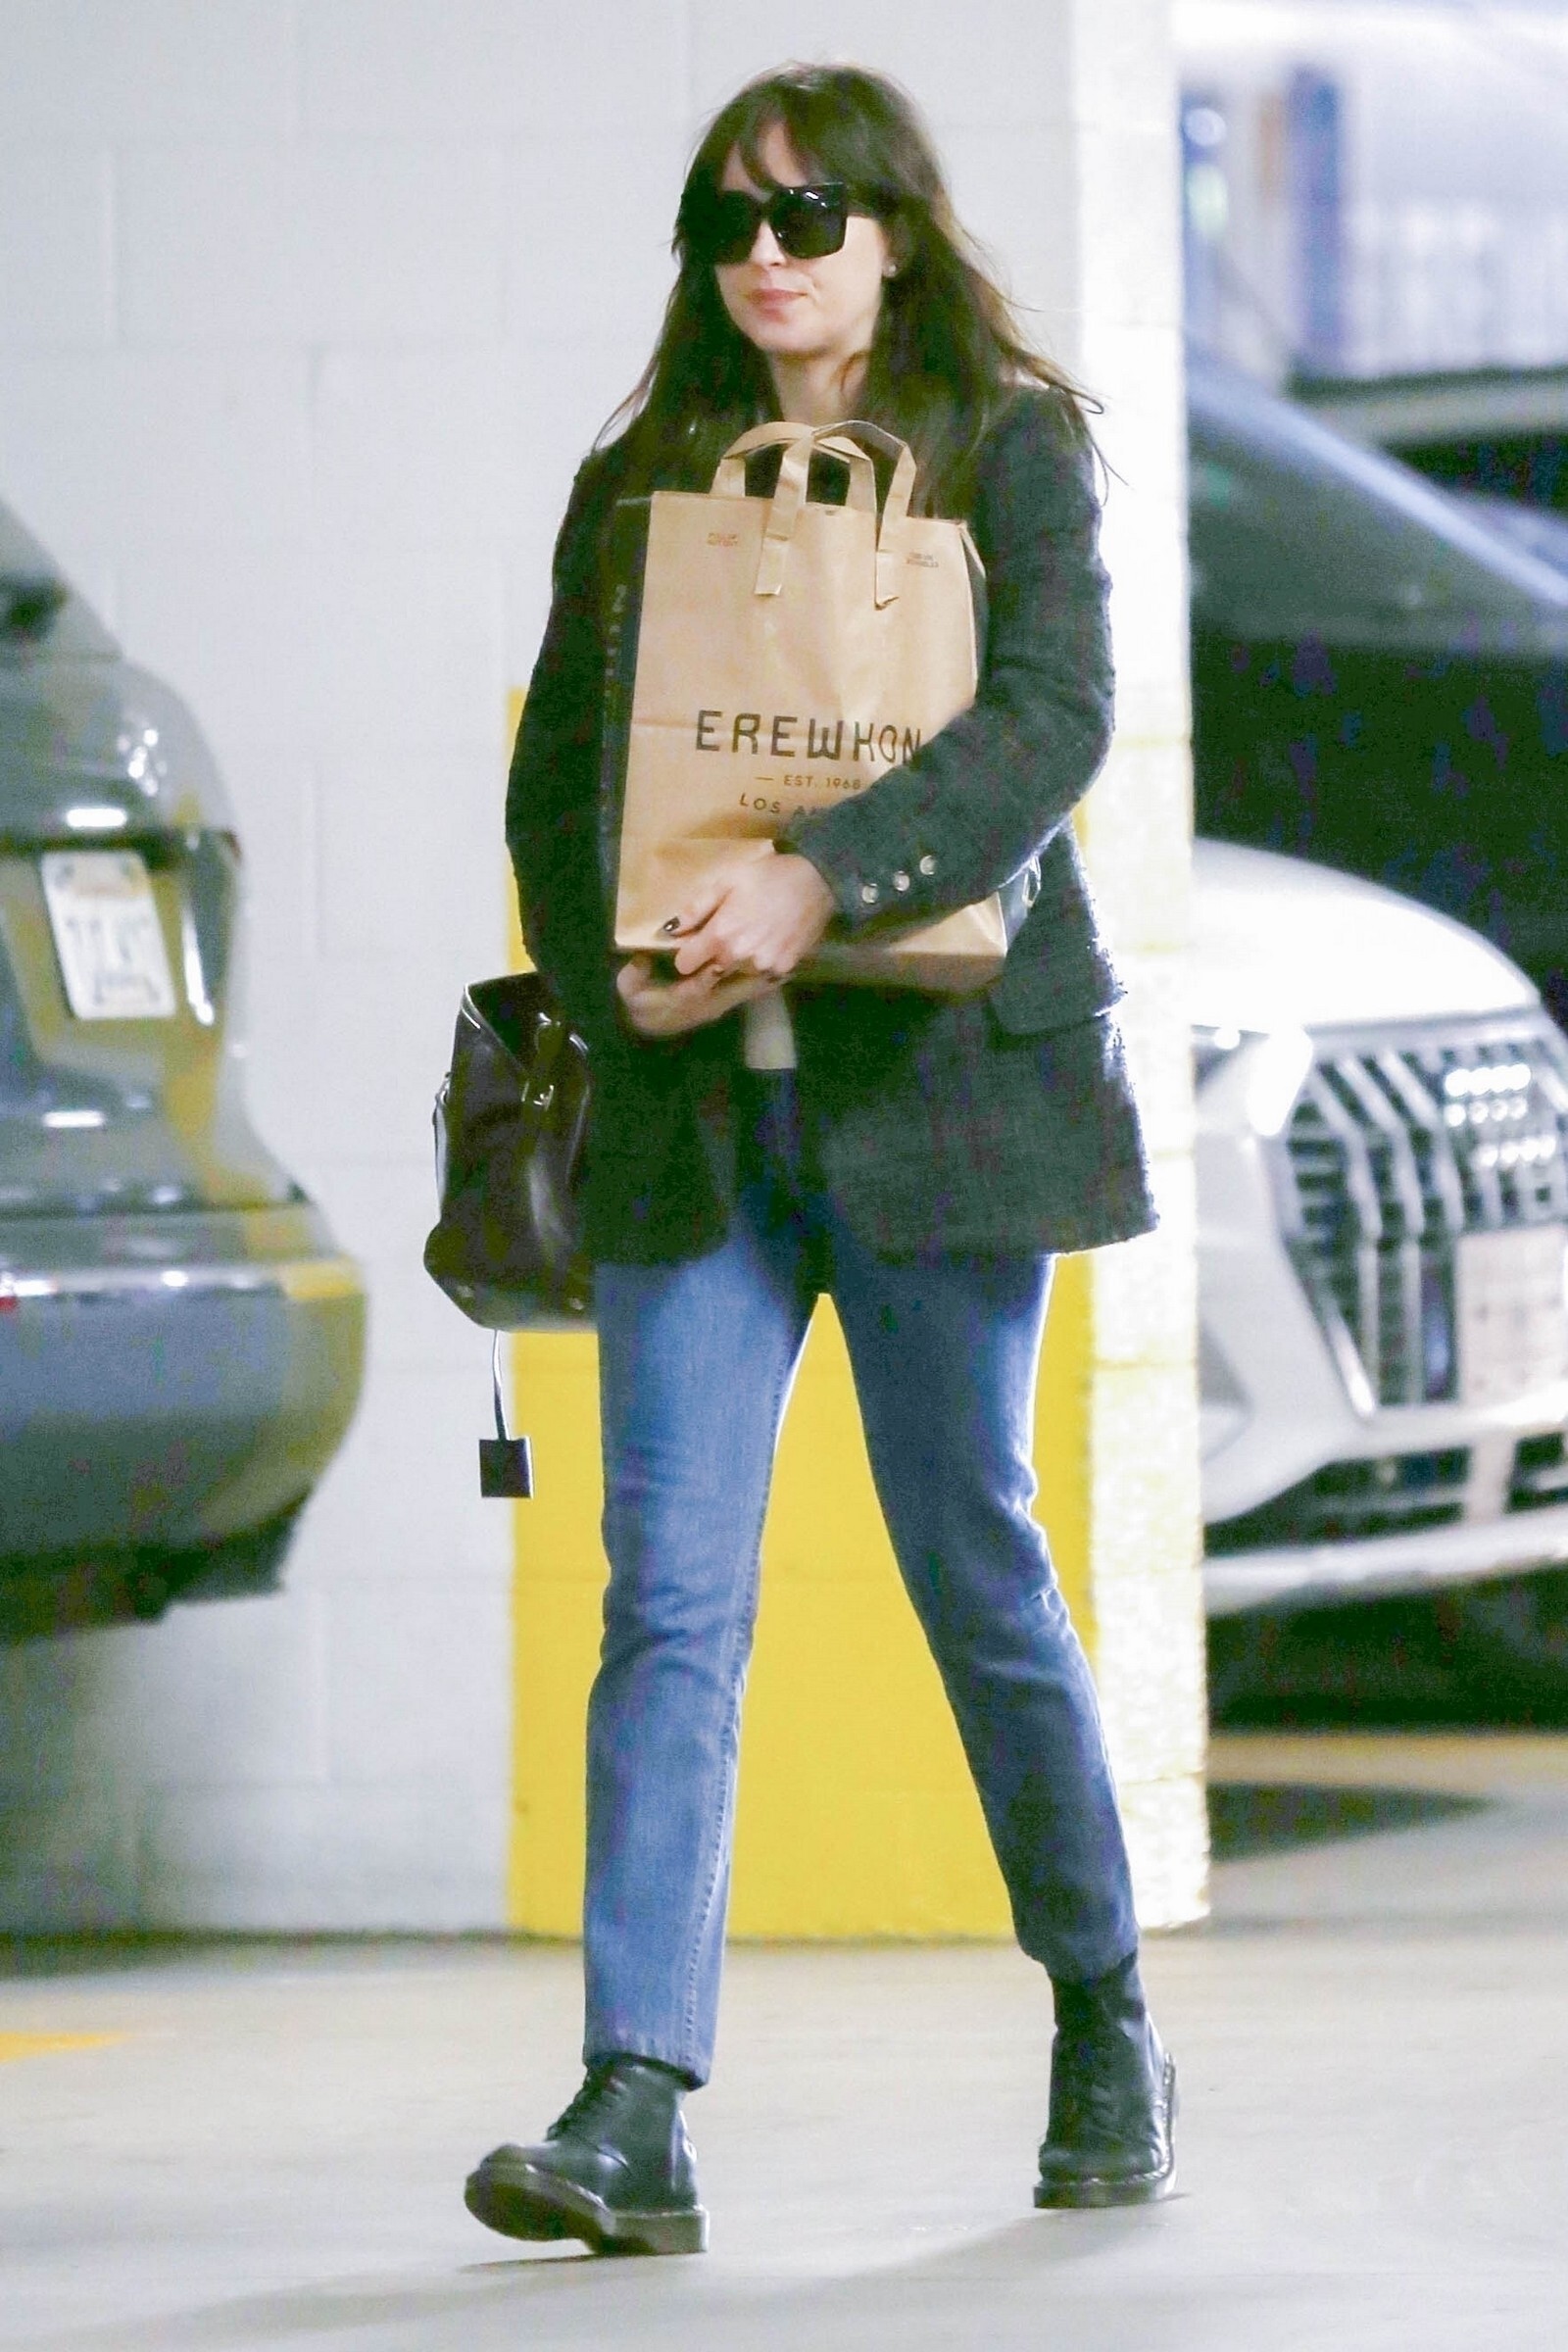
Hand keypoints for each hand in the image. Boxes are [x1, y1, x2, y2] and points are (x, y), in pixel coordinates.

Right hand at [616, 954, 775, 1038]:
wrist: (651, 1026)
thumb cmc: (640, 1002)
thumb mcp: (628, 990)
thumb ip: (633, 976)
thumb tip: (640, 960)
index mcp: (680, 998)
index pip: (694, 989)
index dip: (705, 979)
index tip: (716, 965)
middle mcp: (704, 1003)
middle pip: (730, 992)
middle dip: (750, 980)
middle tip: (771, 966)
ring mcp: (717, 1005)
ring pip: (743, 993)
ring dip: (763, 982)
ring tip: (789, 968)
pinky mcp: (725, 1003)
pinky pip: (747, 993)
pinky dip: (764, 984)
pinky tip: (783, 974)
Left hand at [664, 851, 835, 983]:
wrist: (816, 880)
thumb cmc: (767, 876)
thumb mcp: (726, 881)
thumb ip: (695, 908)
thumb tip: (669, 930)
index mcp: (721, 935)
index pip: (685, 964)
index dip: (687, 954)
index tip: (693, 945)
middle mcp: (739, 958)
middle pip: (711, 972)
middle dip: (712, 959)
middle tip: (727, 936)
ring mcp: (763, 967)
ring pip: (737, 974)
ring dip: (737, 962)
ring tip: (751, 936)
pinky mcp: (783, 969)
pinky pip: (761, 974)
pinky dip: (760, 963)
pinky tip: (768, 942)